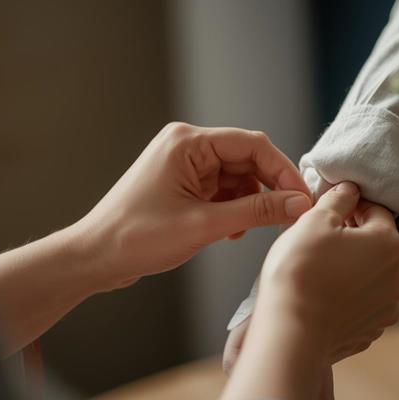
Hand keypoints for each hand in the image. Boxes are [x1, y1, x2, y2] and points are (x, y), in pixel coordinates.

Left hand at [73, 122, 311, 289]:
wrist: (95, 257)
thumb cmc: (136, 237)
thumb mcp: (204, 225)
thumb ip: (256, 211)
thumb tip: (298, 203)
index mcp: (188, 142)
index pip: (253, 144)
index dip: (283, 171)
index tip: (303, 198)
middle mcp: (188, 146)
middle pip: (248, 159)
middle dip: (269, 188)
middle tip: (289, 216)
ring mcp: (185, 164)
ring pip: (238, 176)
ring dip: (251, 202)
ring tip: (248, 230)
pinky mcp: (184, 183)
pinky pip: (224, 189)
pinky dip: (235, 208)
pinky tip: (232, 231)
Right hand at [214, 182, 398, 399]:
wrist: (290, 332)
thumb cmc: (300, 271)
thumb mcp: (314, 220)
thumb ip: (338, 198)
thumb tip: (350, 189)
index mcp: (390, 244)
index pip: (377, 211)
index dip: (352, 208)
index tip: (330, 213)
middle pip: (378, 246)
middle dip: (354, 240)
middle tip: (321, 243)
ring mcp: (388, 308)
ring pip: (372, 277)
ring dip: (354, 270)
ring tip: (322, 273)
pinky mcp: (372, 331)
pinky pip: (364, 305)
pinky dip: (349, 298)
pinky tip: (324, 298)